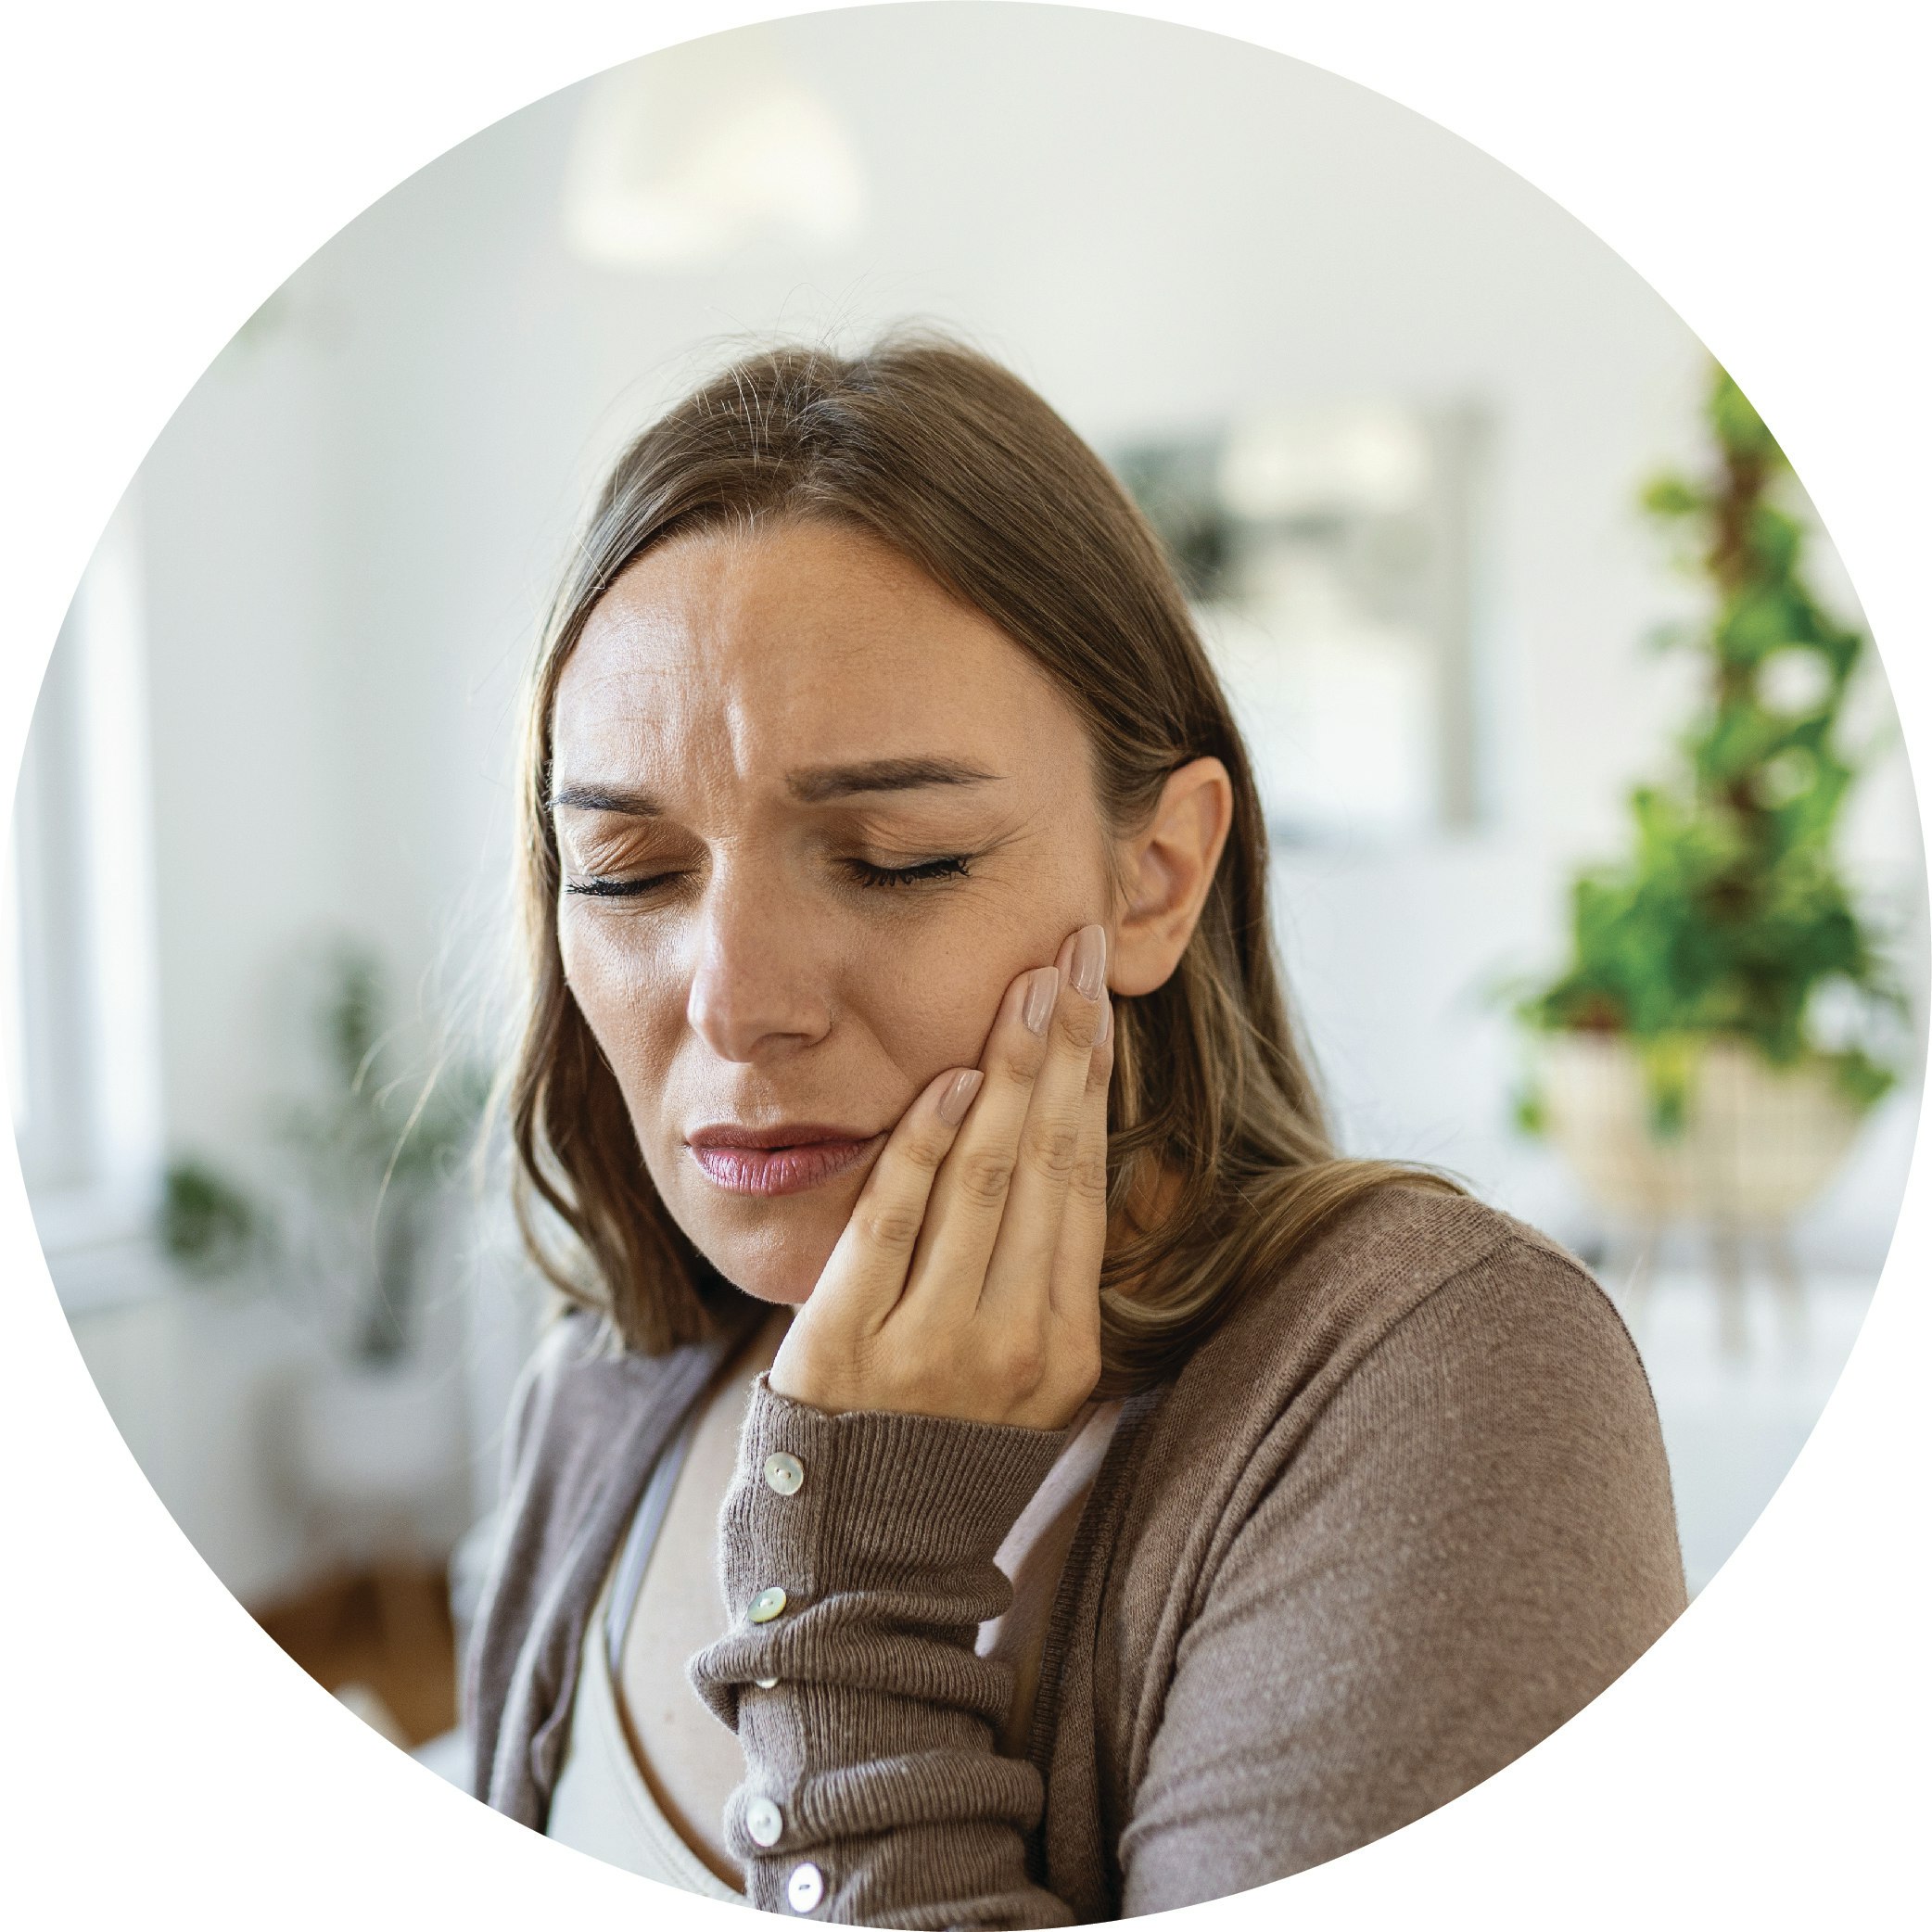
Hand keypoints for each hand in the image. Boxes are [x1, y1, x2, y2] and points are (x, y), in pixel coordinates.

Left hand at [768, 923, 1112, 1430]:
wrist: (858, 1553)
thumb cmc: (943, 1442)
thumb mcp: (1025, 1374)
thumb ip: (1045, 1272)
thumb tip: (1066, 1136)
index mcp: (1066, 1347)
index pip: (1087, 1182)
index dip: (1094, 1081)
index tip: (1100, 998)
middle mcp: (1013, 1344)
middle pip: (1048, 1163)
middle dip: (1065, 1047)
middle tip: (1076, 952)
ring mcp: (931, 1346)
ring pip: (984, 1181)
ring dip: (1008, 1073)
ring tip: (1028, 987)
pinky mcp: (847, 1345)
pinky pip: (893, 1223)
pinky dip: (925, 1147)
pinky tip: (951, 1081)